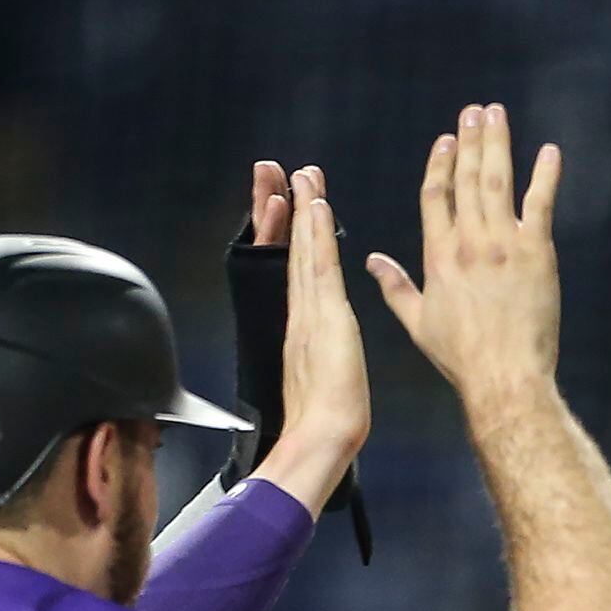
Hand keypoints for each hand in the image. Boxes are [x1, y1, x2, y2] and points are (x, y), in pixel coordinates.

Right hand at [253, 164, 372, 509]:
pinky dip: (315, 232)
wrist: (320, 437)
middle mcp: (301, 312)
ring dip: (303, 210)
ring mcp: (309, 310)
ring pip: (304, 249)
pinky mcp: (323, 314)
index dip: (296, 237)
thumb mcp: (325, 383)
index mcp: (304, 327)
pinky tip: (315, 205)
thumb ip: (320, 363)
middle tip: (284, 173)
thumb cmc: (326, 423)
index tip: (293, 205)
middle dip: (289, 211)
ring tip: (301, 175)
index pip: (299, 270)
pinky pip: (318, 263)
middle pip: (294, 251)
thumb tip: (321, 362)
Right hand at [370, 105, 562, 416]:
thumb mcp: (418, 322)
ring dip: (497, 144)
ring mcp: (503, 245)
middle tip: (473, 112)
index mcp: (438, 256)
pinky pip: (541, 204)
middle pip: (467, 179)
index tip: (445, 141)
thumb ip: (395, 287)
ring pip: (498, 181)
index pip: (435, 196)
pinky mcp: (536, 254)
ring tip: (496, 115)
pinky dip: (546, 176)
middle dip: (469, 141)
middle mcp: (468, 242)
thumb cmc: (461, 357)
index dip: (440, 165)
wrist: (504, 377)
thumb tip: (372, 261)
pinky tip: (549, 152)